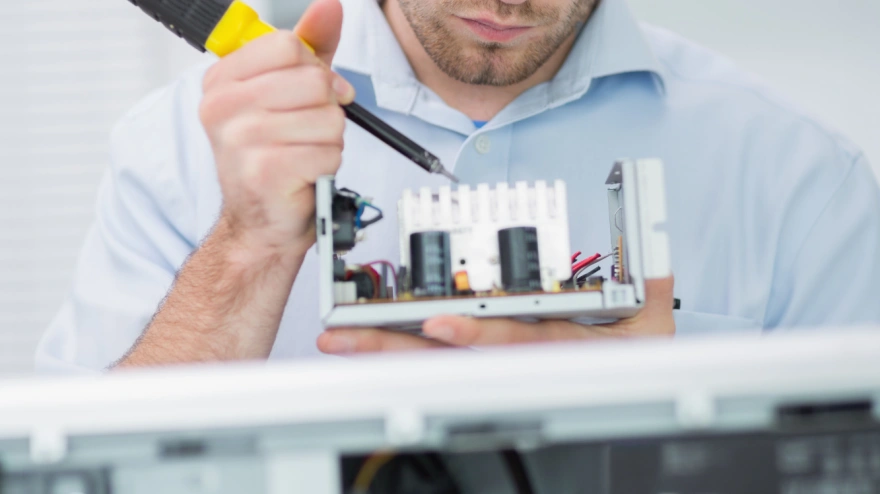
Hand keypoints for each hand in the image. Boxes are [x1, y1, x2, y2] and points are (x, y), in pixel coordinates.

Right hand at [199, 0, 354, 257]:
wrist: (261, 223)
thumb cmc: (274, 158)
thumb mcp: (288, 94)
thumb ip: (309, 48)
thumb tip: (329, 6)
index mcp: (222, 81)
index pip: (288, 45)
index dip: (315, 70)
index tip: (311, 95)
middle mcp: (222, 107)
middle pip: (314, 79)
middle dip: (326, 109)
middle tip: (307, 133)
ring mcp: (240, 139)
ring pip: (328, 117)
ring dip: (329, 141)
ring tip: (304, 155)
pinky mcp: (265, 170)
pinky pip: (327, 151)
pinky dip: (328, 165)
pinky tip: (306, 174)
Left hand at [317, 276, 675, 353]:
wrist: (636, 381)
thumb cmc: (636, 350)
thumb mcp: (652, 319)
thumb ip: (649, 281)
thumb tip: (646, 248)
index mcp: (559, 346)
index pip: (514, 340)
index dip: (477, 333)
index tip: (437, 321)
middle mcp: (519, 361)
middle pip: (452, 356)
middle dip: (395, 346)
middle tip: (346, 335)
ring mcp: (500, 365)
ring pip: (436, 361)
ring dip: (385, 349)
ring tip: (342, 338)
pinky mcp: (486, 362)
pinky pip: (437, 361)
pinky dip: (399, 351)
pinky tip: (366, 342)